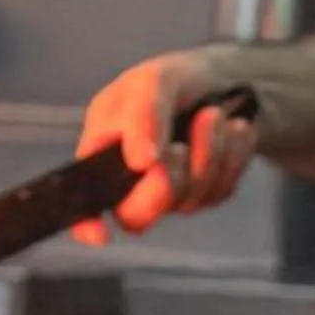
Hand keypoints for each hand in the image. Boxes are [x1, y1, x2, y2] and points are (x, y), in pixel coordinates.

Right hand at [73, 49, 258, 240]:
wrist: (226, 79)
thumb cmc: (175, 80)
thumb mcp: (152, 81)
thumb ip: (143, 116)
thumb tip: (140, 161)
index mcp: (101, 151)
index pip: (82, 202)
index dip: (84, 224)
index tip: (100, 235)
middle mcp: (130, 180)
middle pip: (137, 216)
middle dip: (166, 180)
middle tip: (180, 145)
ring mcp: (170, 192)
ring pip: (188, 200)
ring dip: (208, 152)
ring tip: (213, 114)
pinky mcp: (205, 193)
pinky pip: (221, 190)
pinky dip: (232, 154)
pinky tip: (232, 128)